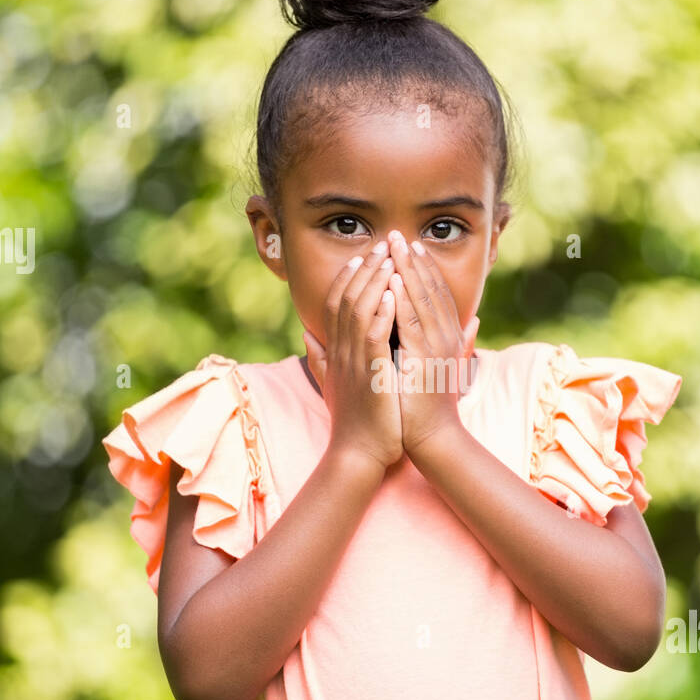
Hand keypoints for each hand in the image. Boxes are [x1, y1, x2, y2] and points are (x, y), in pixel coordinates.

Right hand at [302, 241, 402, 470]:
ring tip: (389, 258)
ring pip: (359, 311)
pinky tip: (392, 293)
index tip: (362, 255)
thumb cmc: (354, 423)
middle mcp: (340, 352)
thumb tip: (307, 336)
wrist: (358, 456)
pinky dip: (382, 313)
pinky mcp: (370, 374)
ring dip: (374, 282)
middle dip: (365, 269)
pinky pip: (374, 336)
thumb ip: (320, 358)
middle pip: (347, 299)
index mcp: (336, 352)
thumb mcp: (333, 384)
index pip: (337, 303)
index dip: (348, 277)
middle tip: (382, 243)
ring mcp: (354, 362)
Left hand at [386, 231, 479, 456]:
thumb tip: (475, 323)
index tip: (409, 246)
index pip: (437, 294)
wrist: (434, 437)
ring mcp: (437, 346)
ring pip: (422, 299)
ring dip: (408, 270)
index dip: (424, 268)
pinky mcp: (424, 358)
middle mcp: (447, 336)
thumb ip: (461, 342)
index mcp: (449, 336)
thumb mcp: (446, 366)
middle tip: (398, 234)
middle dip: (413, 260)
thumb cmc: (432, 405)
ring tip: (394, 246)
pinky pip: (412, 322)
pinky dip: (404, 299)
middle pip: (431, 289)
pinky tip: (394, 279)